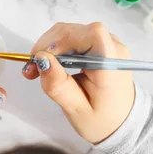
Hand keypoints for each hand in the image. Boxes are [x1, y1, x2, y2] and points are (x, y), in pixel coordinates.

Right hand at [23, 23, 134, 143]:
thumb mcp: (76, 110)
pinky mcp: (101, 44)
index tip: (41, 60)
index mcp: (112, 64)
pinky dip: (58, 48)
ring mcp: (108, 43)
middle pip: (75, 30)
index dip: (62, 40)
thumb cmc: (100, 120)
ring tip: (37, 69)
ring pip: (71, 32)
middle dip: (48, 46)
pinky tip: (50, 65)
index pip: (91, 34)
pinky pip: (75, 37)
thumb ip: (58, 85)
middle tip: (31, 70)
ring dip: (50, 47)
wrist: (121, 123)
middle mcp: (114, 47)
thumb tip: (40, 59)